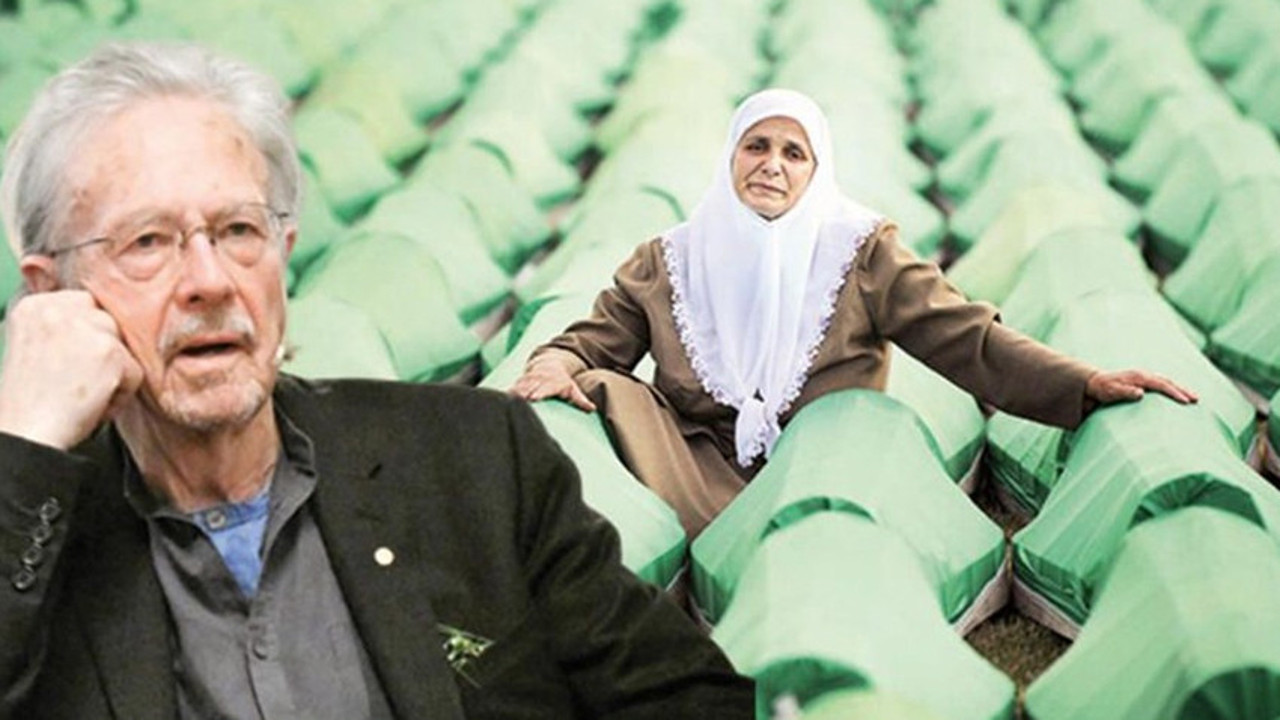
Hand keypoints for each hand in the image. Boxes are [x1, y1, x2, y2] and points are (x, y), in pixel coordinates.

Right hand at [0, 290, 143, 449]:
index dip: (88, 337)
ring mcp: (85, 327)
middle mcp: (57, 308)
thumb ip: (64, 328)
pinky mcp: (109, 351)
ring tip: (82, 396)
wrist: (25, 433)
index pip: (85, 305)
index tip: (74, 364)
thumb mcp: (36, 348)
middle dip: (104, 353)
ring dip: (112, 374)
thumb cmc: (30, 403)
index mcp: (35, 306)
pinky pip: (136, 372)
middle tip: (79, 382)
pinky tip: (91, 407)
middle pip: (109, 321)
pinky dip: (120, 396)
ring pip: (124, 347)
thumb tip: (104, 324)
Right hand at [509, 358, 595, 411]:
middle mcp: (538, 380)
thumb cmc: (562, 381)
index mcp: (551, 382)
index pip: (544, 388)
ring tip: (503, 406)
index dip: (538, 392)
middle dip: (522, 395)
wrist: (548, 364)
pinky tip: (497, 405)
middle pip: (528, 388)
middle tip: (516, 404)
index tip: (533, 398)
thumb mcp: (572, 388)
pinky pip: (510, 390)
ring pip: (517, 388)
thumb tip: (592, 408)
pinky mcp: (518, 383)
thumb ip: (580, 399)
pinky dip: (505, 396)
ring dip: (511, 396)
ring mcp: (527, 381)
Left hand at [1085, 369, 1197, 406]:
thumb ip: (1124, 392)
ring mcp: (1144, 379)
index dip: (1174, 393)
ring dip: (1180, 389)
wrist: (1093, 383)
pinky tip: (1178, 398)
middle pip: (1168, 381)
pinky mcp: (1143, 383)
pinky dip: (1171, 390)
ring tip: (1193, 399)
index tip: (1186, 402)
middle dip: (1183, 390)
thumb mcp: (1110, 391)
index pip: (1161, 384)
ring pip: (1166, 382)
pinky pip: (1161, 385)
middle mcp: (1143, 376)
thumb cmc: (1102, 389)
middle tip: (1196, 400)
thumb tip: (1141, 393)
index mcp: (1139, 377)